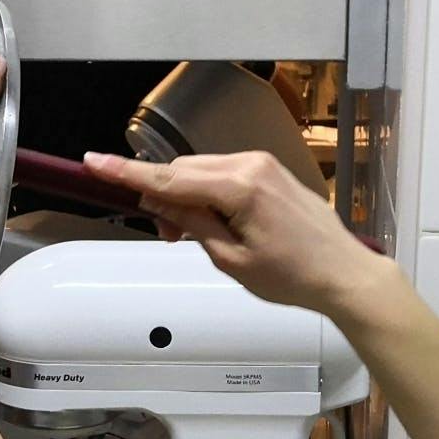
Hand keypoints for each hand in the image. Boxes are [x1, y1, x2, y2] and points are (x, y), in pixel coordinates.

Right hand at [84, 150, 381, 317]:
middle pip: (184, 169)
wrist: (343, 273)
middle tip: (169, 237)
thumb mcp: (231, 259)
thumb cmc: (295, 275)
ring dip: (188, 197)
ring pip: (202, 170)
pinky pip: (223, 173)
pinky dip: (209, 193)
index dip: (128, 173)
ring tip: (198, 236)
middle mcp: (251, 164)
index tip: (95, 162)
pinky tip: (217, 222)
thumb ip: (191, 224)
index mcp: (240, 187)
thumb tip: (159, 201)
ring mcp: (263, 164)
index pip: (170, 178)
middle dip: (165, 198)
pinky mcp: (270, 170)